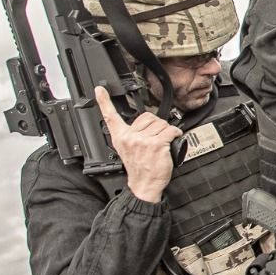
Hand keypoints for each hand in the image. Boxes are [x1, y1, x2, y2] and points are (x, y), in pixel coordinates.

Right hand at [95, 86, 180, 202]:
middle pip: (149, 116)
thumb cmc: (140, 168)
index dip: (104, 101)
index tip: (99, 89)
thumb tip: (143, 123)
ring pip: (162, 124)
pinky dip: (176, 134)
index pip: (110, 116)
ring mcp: (143, 141)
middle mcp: (130, 137)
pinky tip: (171, 141)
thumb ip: (130, 135)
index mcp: (120, 137)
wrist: (144, 185)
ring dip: (166, 132)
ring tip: (161, 144)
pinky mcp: (156, 144)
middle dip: (156, 125)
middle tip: (155, 139)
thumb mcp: (127, 150)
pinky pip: (171, 131)